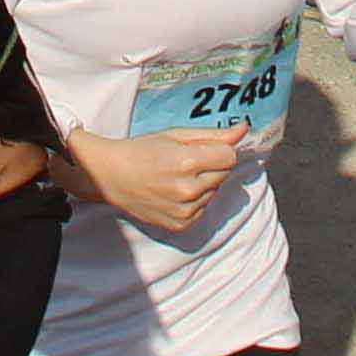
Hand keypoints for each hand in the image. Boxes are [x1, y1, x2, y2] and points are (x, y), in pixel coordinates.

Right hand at [70, 122, 248, 233]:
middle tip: (184, 162)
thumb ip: (213, 135)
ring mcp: (184, 211)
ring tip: (176, 178)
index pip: (229, 157)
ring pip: (214, 192)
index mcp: (186, 162)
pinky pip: (203, 209)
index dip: (218, 150)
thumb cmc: (142, 150)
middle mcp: (187, 190)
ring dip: (203, 185)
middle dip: (211, 166)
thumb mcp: (175, 135)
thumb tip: (243, 130)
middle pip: (224, 174)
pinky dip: (194, 201)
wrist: (112, 177)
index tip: (202, 149)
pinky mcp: (181, 225)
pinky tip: (173, 193)